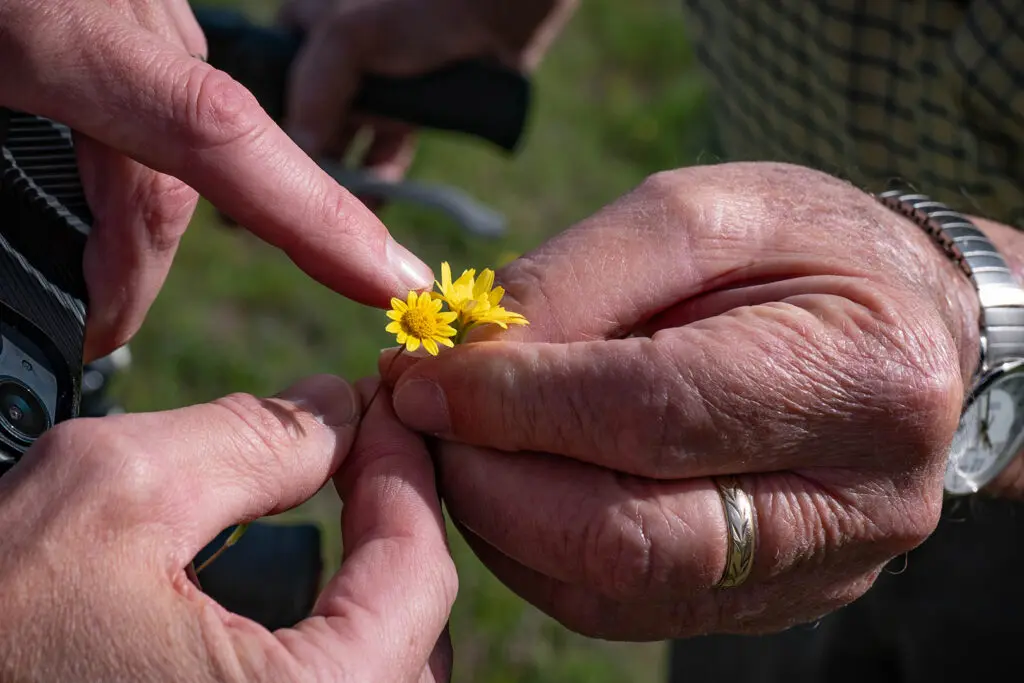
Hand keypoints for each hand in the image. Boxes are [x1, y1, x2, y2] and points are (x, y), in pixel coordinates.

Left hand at [0, 0, 433, 361]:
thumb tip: (55, 284)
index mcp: (67, 30)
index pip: (217, 137)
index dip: (316, 218)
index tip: (390, 283)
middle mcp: (130, 24)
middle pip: (185, 181)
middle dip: (141, 273)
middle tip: (91, 338)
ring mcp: (138, 19)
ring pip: (175, 155)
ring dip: (137, 235)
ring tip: (92, 290)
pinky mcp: (127, 22)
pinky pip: (158, 116)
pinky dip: (136, 179)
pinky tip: (100, 200)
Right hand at [0, 375, 455, 681]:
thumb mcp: (116, 491)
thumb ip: (252, 438)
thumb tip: (336, 409)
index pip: (418, 572)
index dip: (405, 474)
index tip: (381, 414)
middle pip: (414, 633)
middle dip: (392, 531)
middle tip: (358, 456)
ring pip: (377, 674)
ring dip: (364, 592)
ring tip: (329, 513)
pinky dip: (321, 646)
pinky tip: (277, 602)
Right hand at [277, 0, 576, 205]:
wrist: (494, 12)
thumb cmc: (416, 7)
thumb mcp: (348, 39)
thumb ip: (313, 96)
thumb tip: (296, 157)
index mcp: (302, 27)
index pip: (268, 89)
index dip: (266, 133)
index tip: (259, 178)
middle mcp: (332, 59)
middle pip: (308, 123)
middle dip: (306, 164)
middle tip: (293, 210)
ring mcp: (371, 86)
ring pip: (347, 142)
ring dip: (343, 178)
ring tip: (335, 218)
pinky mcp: (407, 108)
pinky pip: (385, 150)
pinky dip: (379, 176)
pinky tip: (375, 200)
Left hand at [382, 162, 984, 639]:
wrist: (902, 324)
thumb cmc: (803, 249)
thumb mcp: (699, 215)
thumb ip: (576, 283)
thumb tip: (457, 363)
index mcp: (858, 376)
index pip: (652, 413)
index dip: (513, 402)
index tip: (417, 376)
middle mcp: (852, 502)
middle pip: (626, 534)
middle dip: (489, 479)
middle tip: (416, 419)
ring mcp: (812, 570)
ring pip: (611, 590)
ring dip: (499, 520)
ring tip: (455, 444)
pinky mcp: (766, 601)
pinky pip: (622, 607)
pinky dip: (537, 550)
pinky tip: (509, 483)